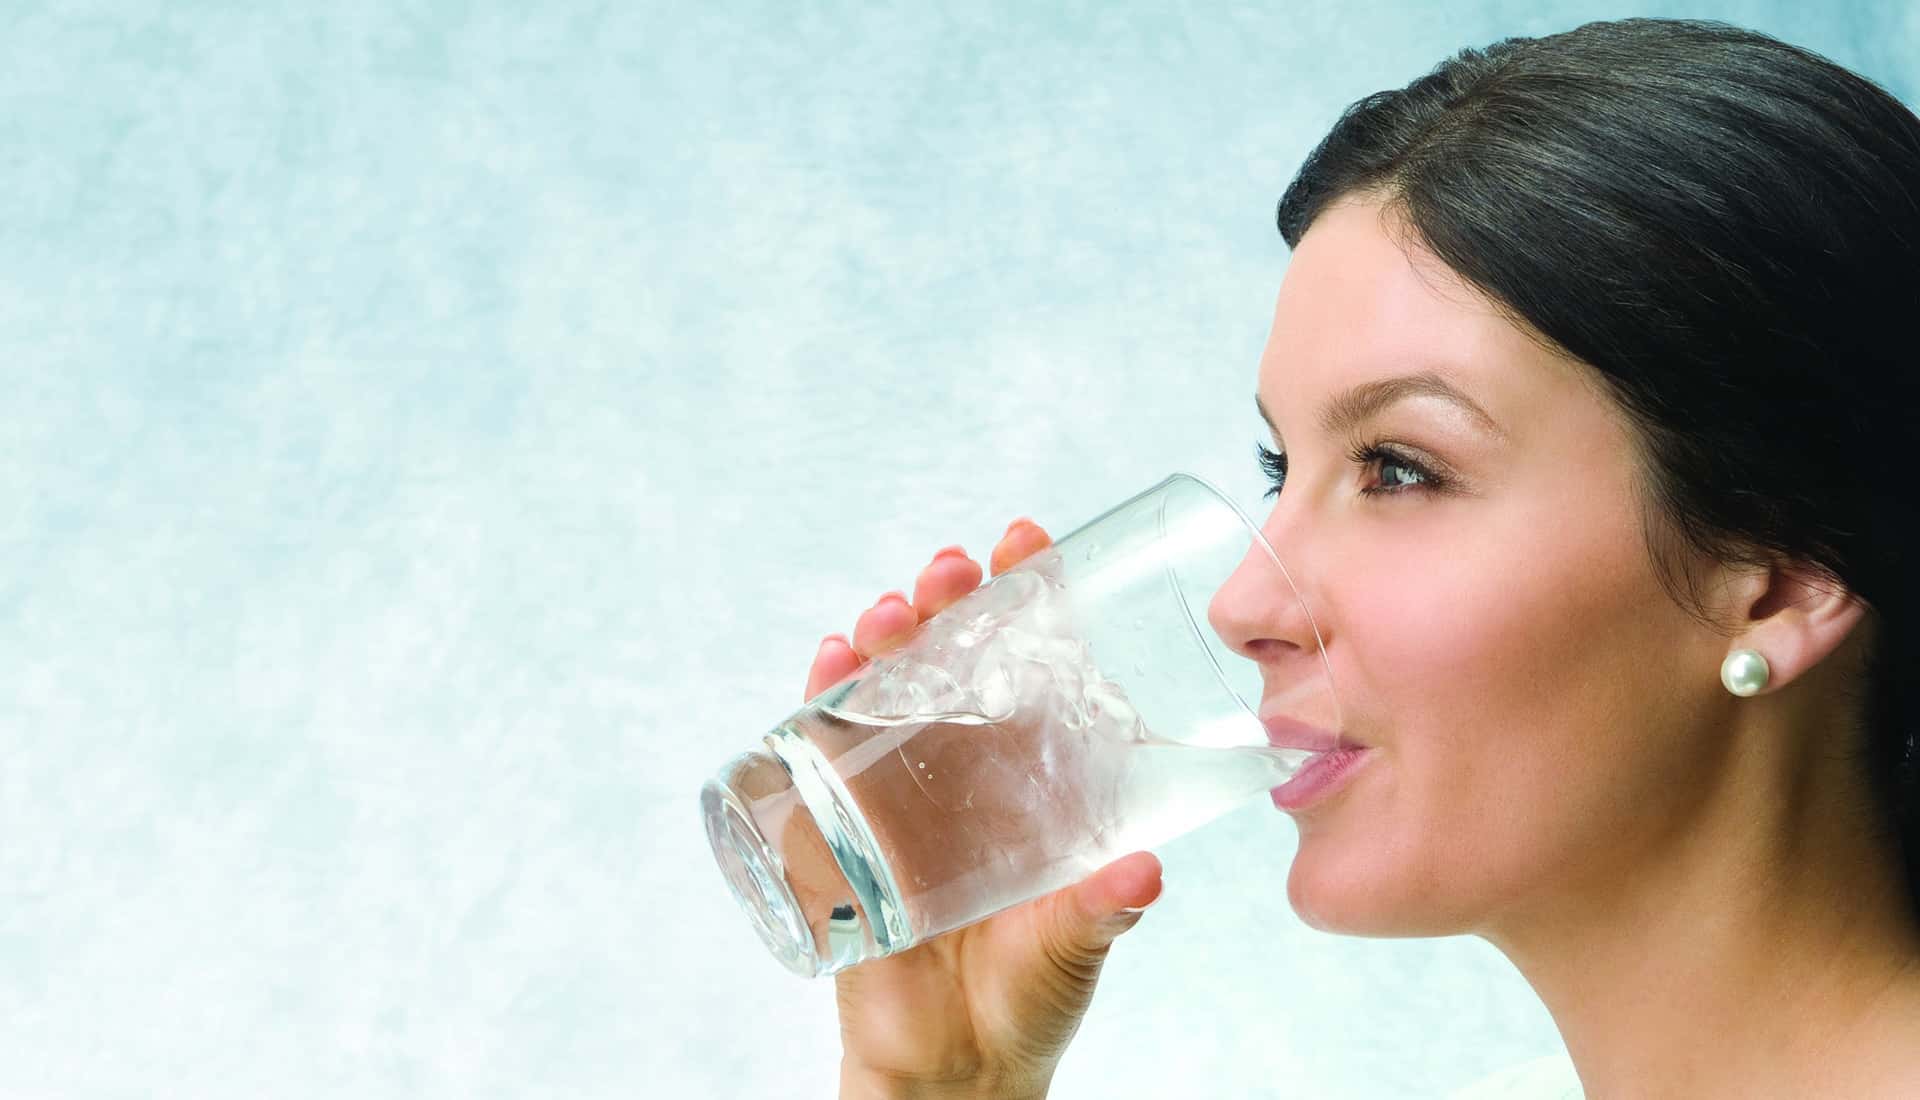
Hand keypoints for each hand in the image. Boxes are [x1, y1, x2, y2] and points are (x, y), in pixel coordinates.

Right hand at [808, 518, 1163, 1099]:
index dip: (1027, 594)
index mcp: (1030, 769)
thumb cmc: (1030, 994)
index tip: (1027, 541)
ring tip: (890, 615)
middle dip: (946, 599)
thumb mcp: (1077, 944)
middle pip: (951, 655)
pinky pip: (822, 745)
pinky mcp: (841, 824)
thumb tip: (1144, 872)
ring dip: (883, 636)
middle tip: (951, 573)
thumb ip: (1105, 910)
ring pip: (886, 684)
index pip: (1031, 659)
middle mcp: (965, 763)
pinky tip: (829, 663)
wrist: (953, 1066)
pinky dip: (819, 695)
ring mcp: (900, 787)